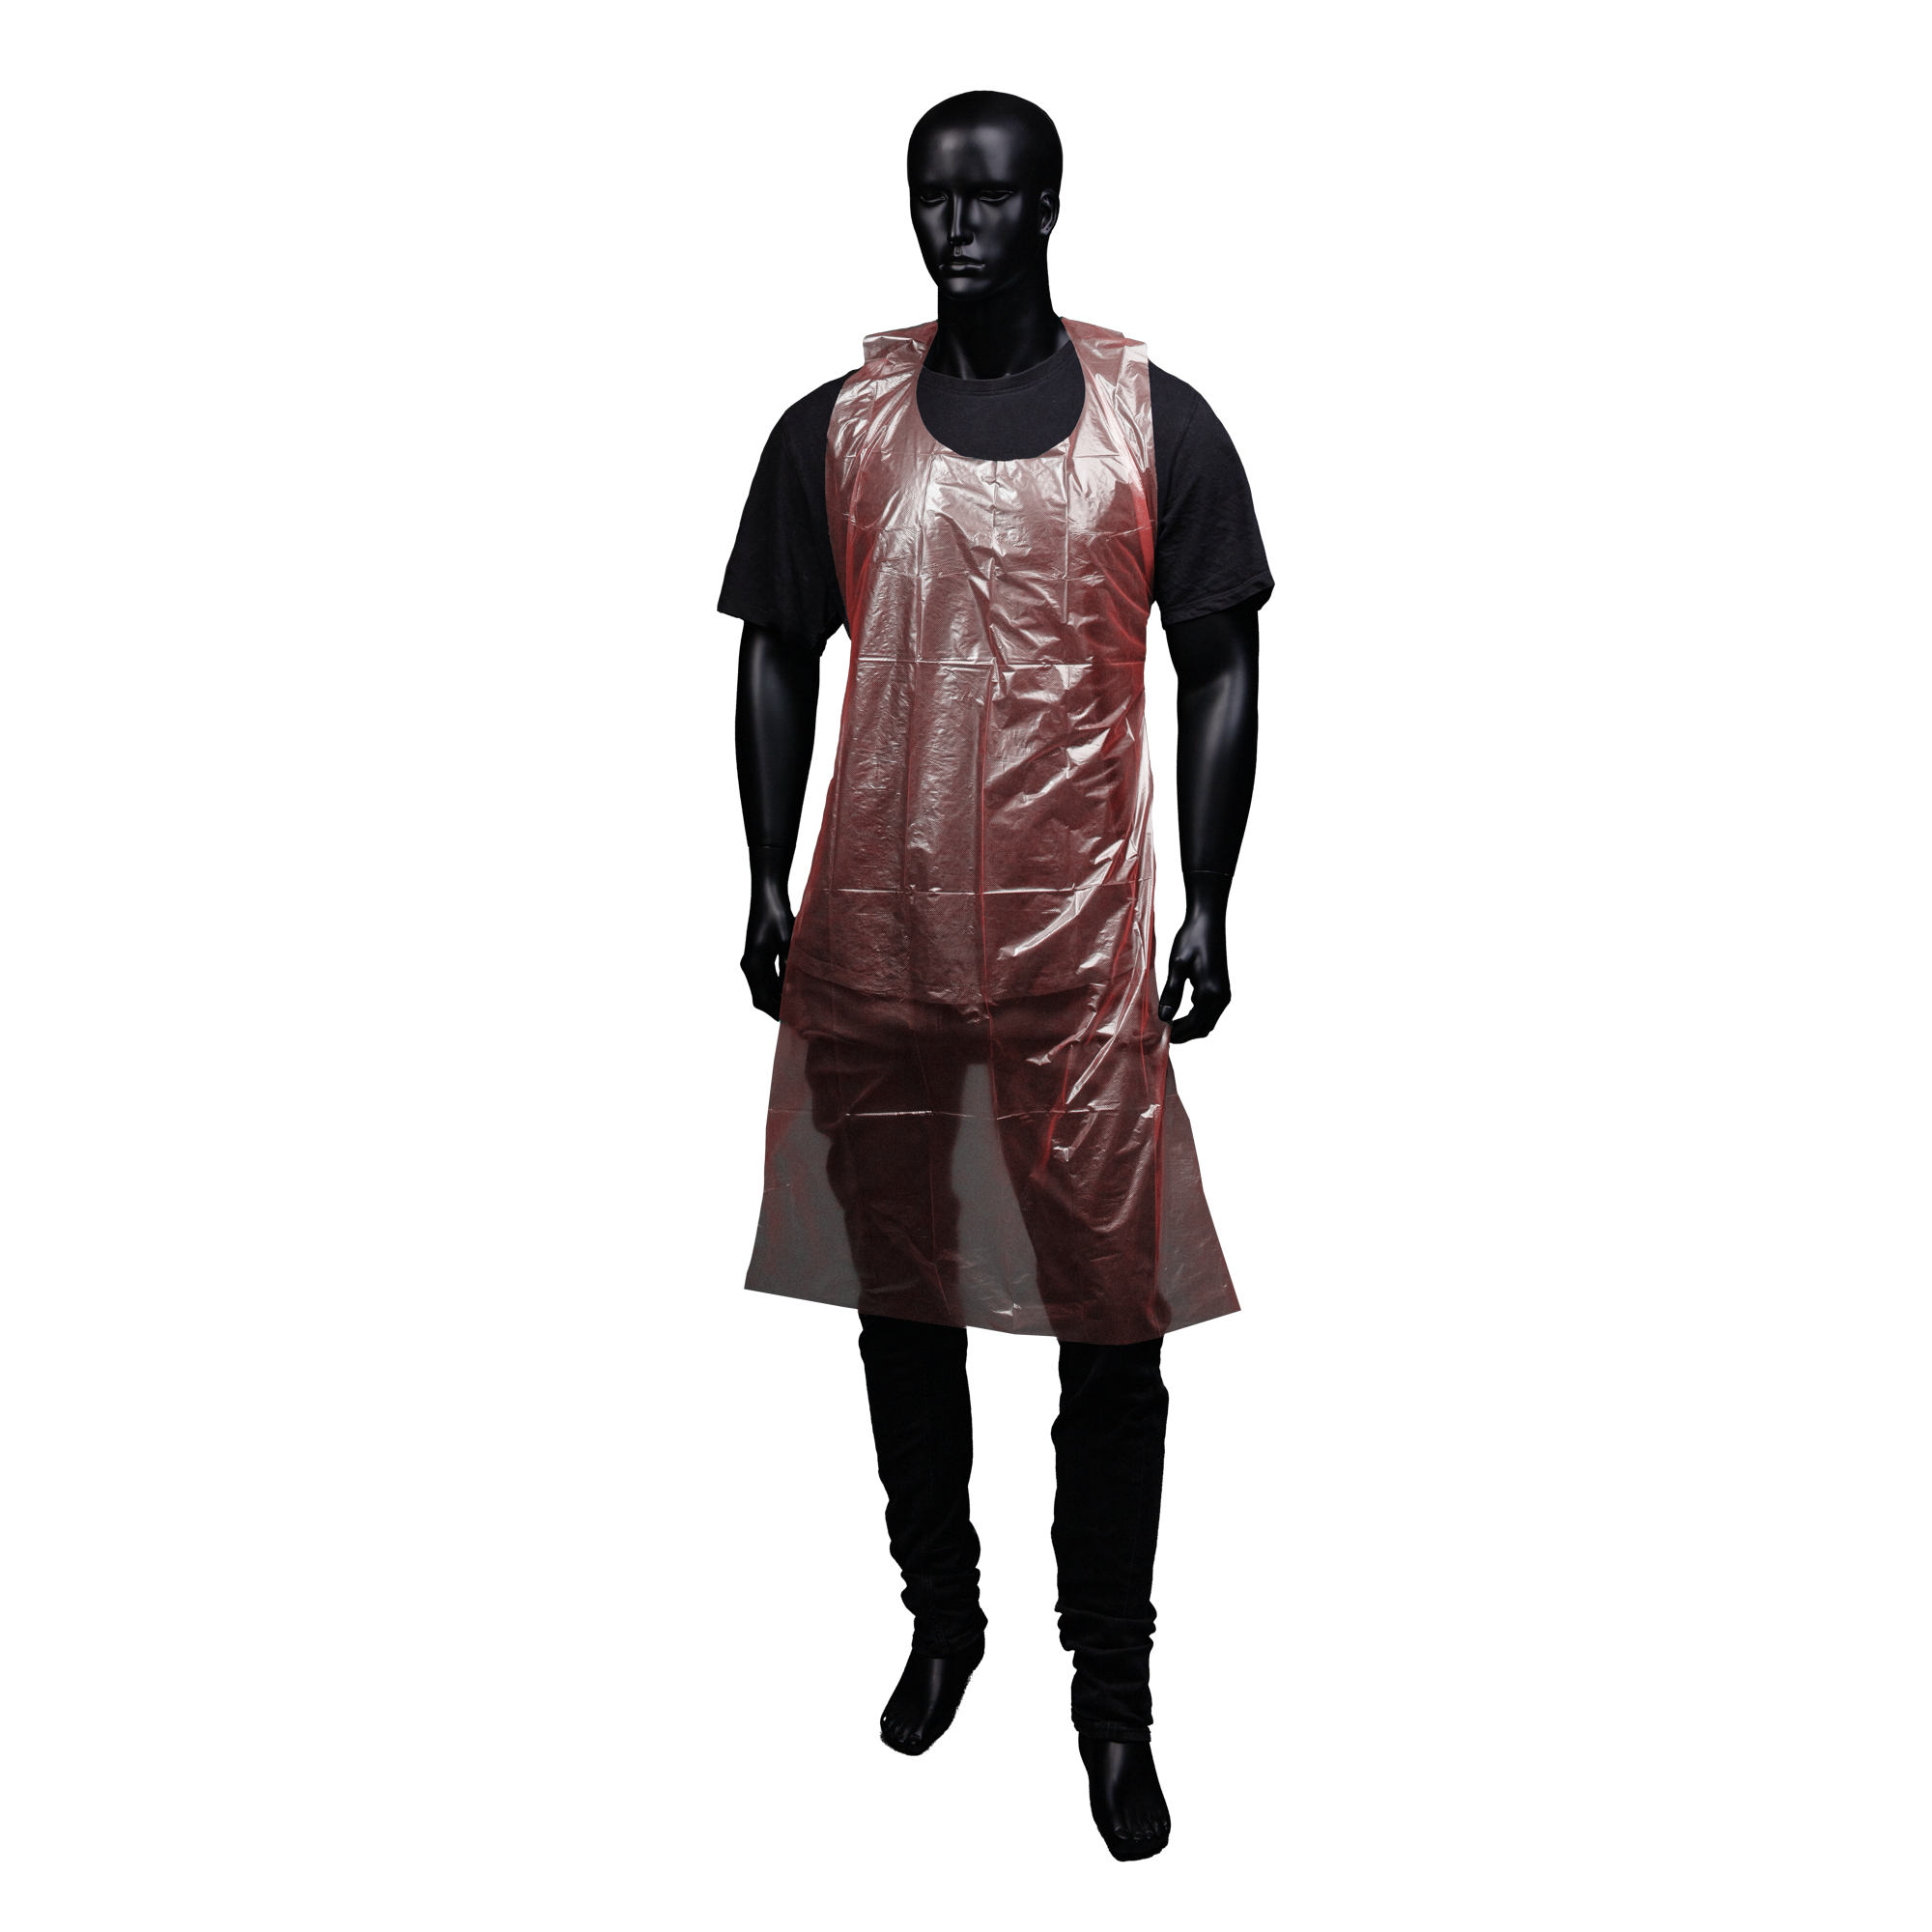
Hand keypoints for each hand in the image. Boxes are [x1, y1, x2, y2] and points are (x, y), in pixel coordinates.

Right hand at [740, 863, 793, 1021]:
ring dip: (778, 995)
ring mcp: (755, 959)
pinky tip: (794, 986)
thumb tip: (795, 988)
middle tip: (798, 1015)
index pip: (760, 999)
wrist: (768, 892)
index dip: (774, 1011)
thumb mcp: (786, 941)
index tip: (790, 1019)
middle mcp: (750, 965)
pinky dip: (779, 984)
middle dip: (777, 1006)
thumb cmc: (777, 914)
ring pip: (765, 986)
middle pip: (761, 995)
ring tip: (798, 1003)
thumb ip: (789, 965)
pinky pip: (769, 975)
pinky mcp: (761, 953)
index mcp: (752, 965)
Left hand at [1159, 889, 1230, 1043]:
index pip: (1194, 1025)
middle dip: (1185, 1035)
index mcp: (1211, 993)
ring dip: (1191, 1028)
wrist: (1208, 921)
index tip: (1162, 1040)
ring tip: (1170, 1028)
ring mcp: (1224, 994)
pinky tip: (1180, 1014)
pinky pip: (1210, 1012)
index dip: (1178, 1035)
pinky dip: (1196, 1018)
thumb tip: (1164, 1018)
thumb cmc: (1191, 939)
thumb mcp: (1177, 965)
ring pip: (1208, 1022)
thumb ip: (1171, 993)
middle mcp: (1222, 997)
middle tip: (1164, 1037)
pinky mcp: (1222, 989)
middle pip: (1203, 1028)